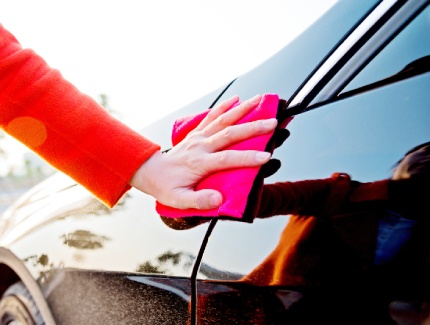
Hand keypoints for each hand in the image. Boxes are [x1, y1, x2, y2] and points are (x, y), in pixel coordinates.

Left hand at [130, 94, 277, 209]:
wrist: (151, 172)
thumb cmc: (167, 188)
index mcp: (199, 164)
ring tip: (260, 100)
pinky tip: (236, 99)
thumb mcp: (179, 201)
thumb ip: (199, 200)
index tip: (266, 156)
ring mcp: (199, 137)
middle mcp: (200, 146)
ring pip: (223, 120)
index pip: (227, 159)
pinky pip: (211, 117)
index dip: (247, 157)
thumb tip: (219, 199)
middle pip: (229, 133)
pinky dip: (224, 106)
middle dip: (252, 127)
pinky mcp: (197, 133)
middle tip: (272, 123)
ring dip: (242, 109)